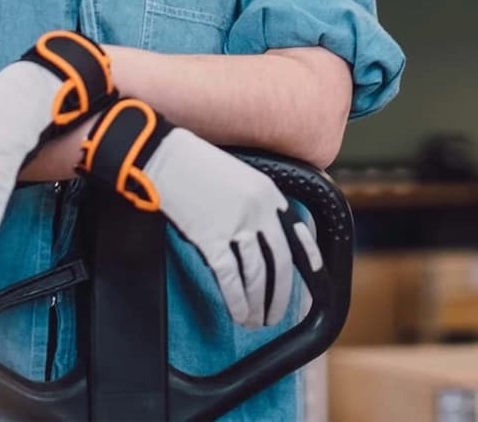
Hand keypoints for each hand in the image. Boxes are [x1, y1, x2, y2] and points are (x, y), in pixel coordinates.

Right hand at [78, 99, 322, 327]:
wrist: (164, 156)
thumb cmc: (197, 166)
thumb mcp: (240, 178)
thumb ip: (258, 204)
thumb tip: (263, 238)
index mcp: (269, 194)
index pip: (297, 234)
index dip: (308, 260)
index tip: (312, 279)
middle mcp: (259, 211)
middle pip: (280, 263)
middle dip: (281, 295)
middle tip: (276, 314)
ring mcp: (235, 225)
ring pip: (256, 276)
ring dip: (258, 304)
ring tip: (256, 321)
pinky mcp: (210, 237)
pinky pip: (229, 278)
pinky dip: (236, 301)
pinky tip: (237, 313)